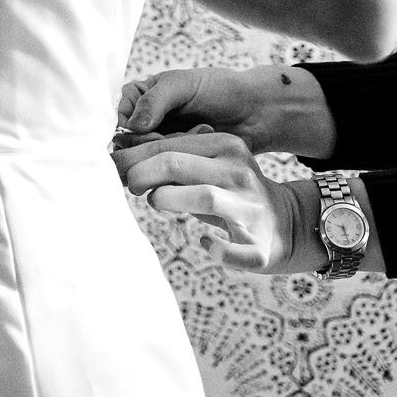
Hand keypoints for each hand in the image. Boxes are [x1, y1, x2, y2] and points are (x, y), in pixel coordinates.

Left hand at [112, 129, 316, 272]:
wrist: (287, 221)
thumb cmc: (228, 191)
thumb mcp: (207, 164)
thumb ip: (172, 156)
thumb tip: (118, 151)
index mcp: (226, 147)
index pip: (168, 145)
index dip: (132, 156)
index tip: (110, 163)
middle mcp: (239, 173)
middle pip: (177, 165)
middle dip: (141, 174)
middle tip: (129, 184)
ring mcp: (250, 209)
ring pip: (203, 197)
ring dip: (168, 200)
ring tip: (156, 202)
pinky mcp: (259, 246)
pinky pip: (234, 251)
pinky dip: (217, 248)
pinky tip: (206, 242)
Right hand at [116, 65, 336, 157]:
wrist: (256, 111)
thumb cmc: (219, 89)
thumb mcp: (183, 85)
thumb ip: (154, 101)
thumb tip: (131, 126)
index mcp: (142, 95)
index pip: (117, 114)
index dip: (126, 127)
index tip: (143, 131)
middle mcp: (147, 119)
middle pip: (128, 140)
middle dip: (150, 142)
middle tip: (174, 137)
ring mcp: (163, 141)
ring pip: (148, 156)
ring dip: (169, 150)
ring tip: (197, 134)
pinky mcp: (180, 159)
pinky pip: (168, 167)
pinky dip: (182, 160)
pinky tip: (201, 147)